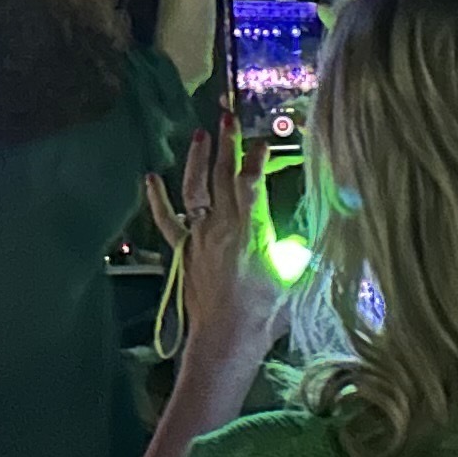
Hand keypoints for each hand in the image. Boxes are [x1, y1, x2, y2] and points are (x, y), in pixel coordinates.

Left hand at [173, 123, 291, 375]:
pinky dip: (158, 198)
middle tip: (228, 115)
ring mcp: (199, 237)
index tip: (262, 139)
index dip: (256, 158)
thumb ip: (298, 251)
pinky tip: (151, 177)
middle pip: (223, 178)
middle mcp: (222, 228)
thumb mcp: (294, 280)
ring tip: (202, 134)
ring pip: (195, 190)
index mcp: (252, 232)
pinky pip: (167, 220)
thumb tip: (306, 234)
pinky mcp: (183, 251)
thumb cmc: (265, 315)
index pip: (252, 184)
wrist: (225, 340)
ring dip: (198, 160)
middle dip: (227, 145)